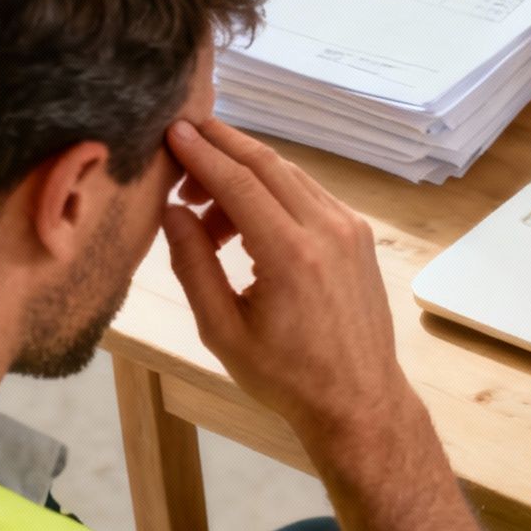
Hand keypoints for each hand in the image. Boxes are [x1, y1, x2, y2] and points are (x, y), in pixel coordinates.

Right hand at [161, 118, 414, 444]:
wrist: (358, 399)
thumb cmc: (286, 376)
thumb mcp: (223, 330)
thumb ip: (193, 265)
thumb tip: (171, 210)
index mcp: (291, 254)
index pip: (239, 181)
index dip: (201, 152)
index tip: (171, 130)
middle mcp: (327, 229)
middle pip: (268, 164)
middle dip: (220, 147)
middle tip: (180, 147)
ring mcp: (350, 229)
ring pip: (290, 175)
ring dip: (245, 174)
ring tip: (203, 206)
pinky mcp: (359, 235)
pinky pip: (310, 195)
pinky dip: (274, 193)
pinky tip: (243, 220)